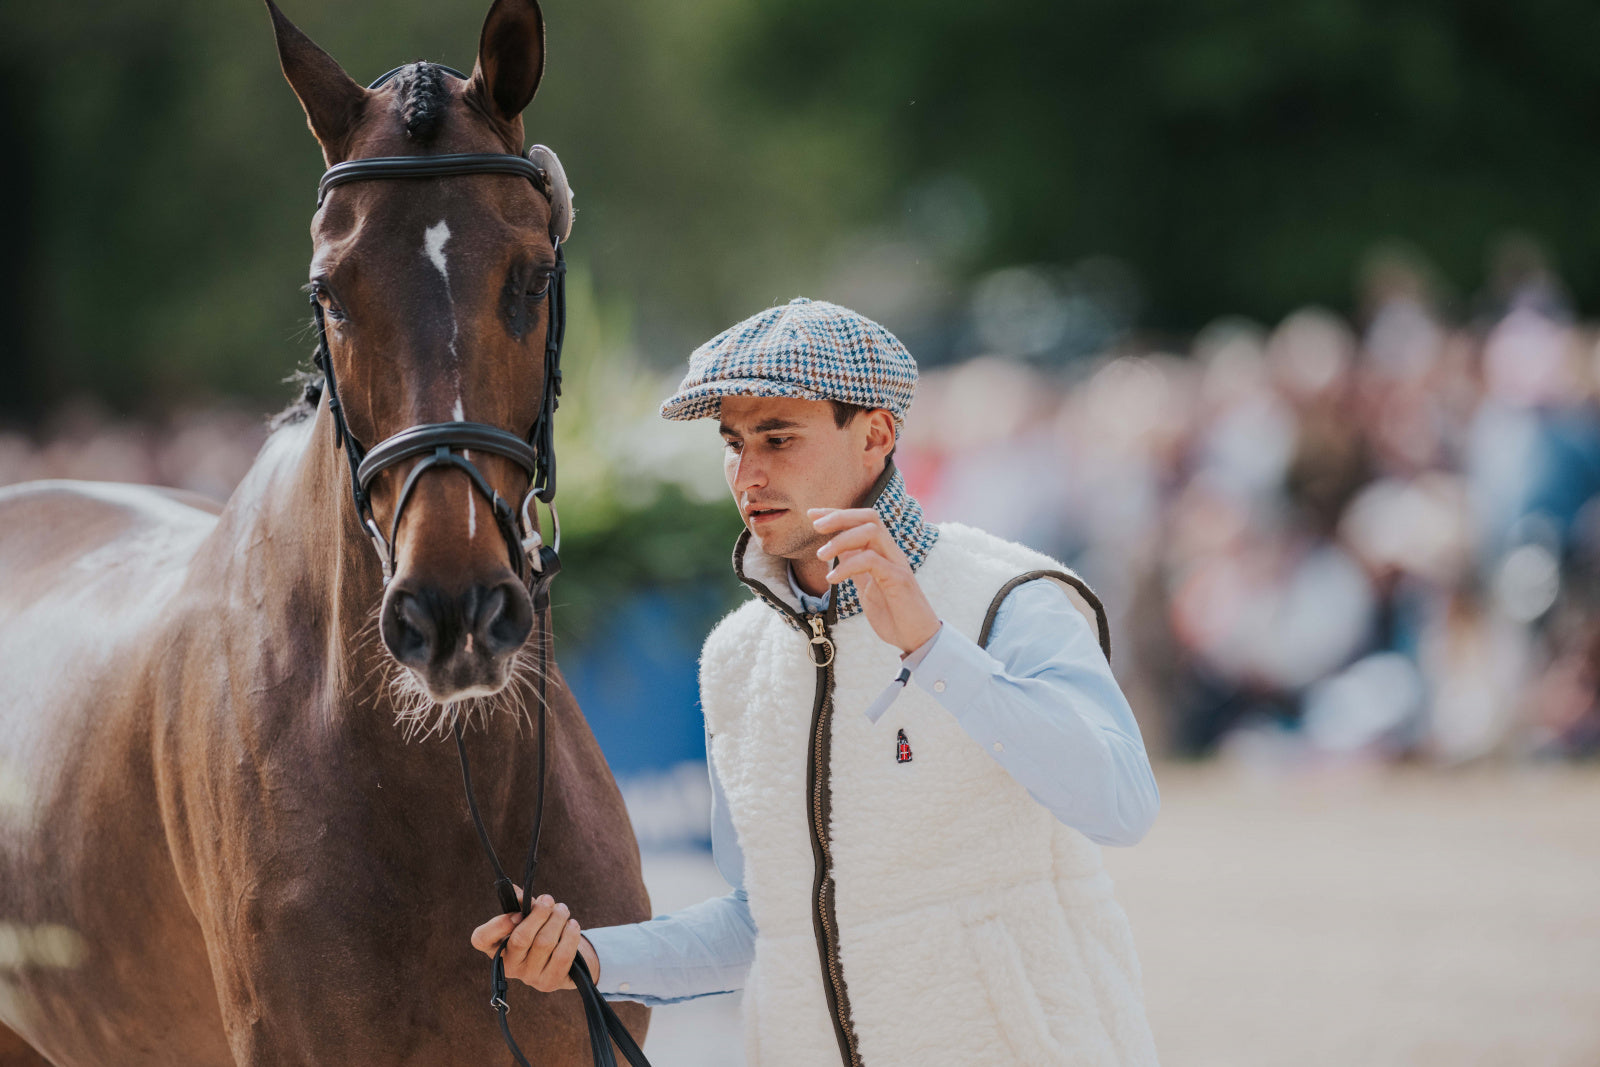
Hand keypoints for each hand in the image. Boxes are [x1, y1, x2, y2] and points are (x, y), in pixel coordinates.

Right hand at [470, 890, 599, 991]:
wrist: (560, 960)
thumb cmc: (538, 932)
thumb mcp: (527, 917)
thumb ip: (521, 904)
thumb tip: (517, 890)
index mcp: (496, 946)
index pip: (481, 938)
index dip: (498, 924)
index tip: (518, 913)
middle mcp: (509, 965)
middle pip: (521, 938)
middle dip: (539, 914)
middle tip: (548, 900)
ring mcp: (528, 976)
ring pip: (544, 943)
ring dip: (558, 919)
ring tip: (562, 910)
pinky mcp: (549, 982)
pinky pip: (562, 955)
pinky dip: (570, 935)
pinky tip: (572, 925)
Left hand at [810, 507, 939, 654]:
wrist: (916, 639)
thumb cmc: (893, 614)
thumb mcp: (867, 586)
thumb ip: (856, 567)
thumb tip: (838, 551)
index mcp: (883, 552)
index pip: (862, 521)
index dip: (836, 513)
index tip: (811, 514)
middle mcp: (892, 553)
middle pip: (869, 517)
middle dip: (839, 516)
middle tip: (815, 525)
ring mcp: (897, 564)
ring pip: (871, 532)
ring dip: (841, 540)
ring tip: (821, 556)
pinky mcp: (899, 579)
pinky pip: (871, 560)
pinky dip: (847, 566)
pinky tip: (833, 579)